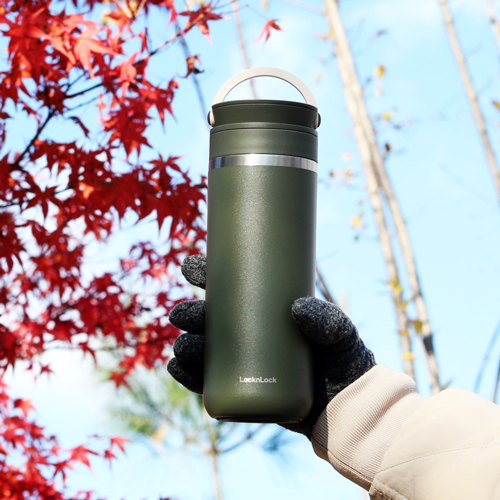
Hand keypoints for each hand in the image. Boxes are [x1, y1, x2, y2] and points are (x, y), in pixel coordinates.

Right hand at [167, 254, 375, 438]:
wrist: (346, 406)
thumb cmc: (341, 361)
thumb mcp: (340, 334)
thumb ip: (328, 320)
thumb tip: (296, 308)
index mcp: (265, 311)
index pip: (232, 289)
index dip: (207, 276)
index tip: (192, 268)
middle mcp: (248, 334)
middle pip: (211, 320)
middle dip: (191, 315)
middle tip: (183, 315)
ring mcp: (242, 362)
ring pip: (204, 349)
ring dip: (186, 345)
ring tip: (183, 347)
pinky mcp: (240, 389)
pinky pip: (206, 381)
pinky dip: (187, 376)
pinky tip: (175, 368)